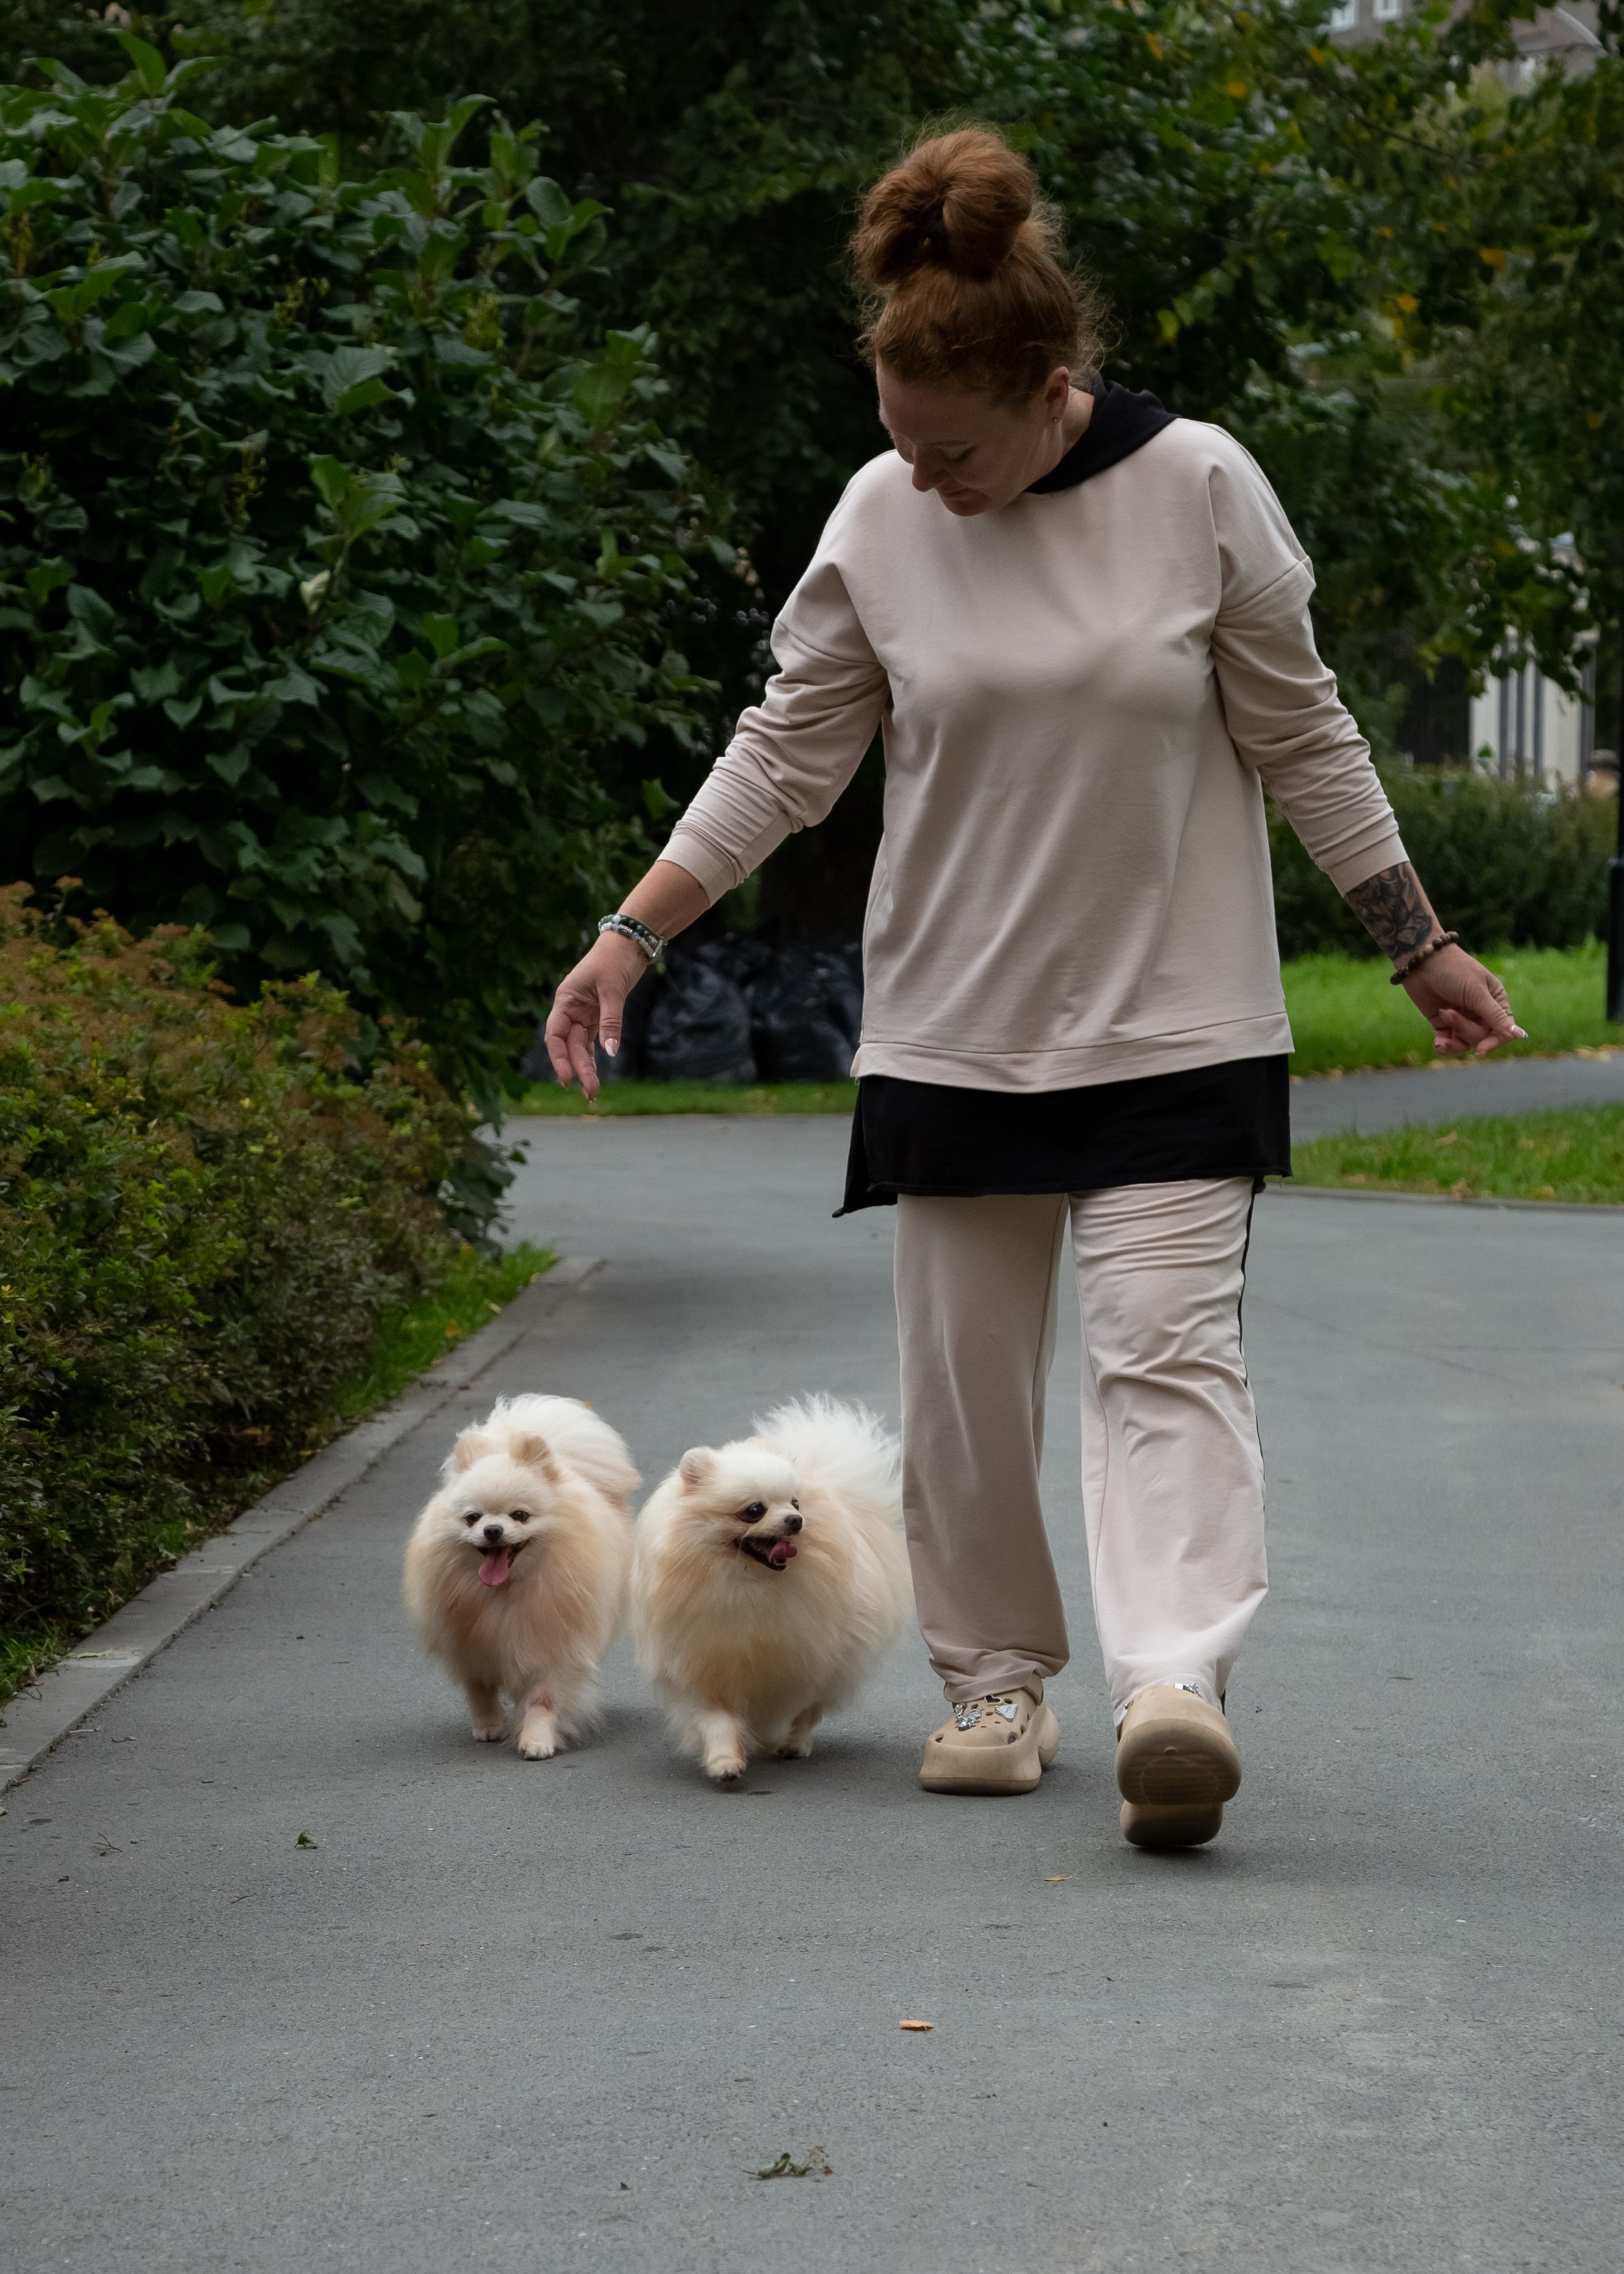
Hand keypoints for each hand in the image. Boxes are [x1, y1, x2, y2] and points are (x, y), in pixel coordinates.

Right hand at [543, 932, 650, 1099]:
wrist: (628, 943)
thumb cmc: (615, 960)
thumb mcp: (612, 990)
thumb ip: (610, 1021)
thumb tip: (611, 1051)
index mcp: (565, 1000)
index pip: (555, 1035)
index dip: (559, 1059)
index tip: (567, 1079)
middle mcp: (570, 1009)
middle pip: (570, 1046)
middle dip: (579, 1069)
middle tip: (590, 1093)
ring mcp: (583, 1013)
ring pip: (580, 1046)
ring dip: (586, 1068)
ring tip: (592, 1091)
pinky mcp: (596, 1015)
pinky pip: (592, 1041)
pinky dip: (595, 1056)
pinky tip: (596, 1073)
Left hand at [1401, 943, 1526, 1057]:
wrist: (1421, 961)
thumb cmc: (1453, 970)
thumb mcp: (1476, 993)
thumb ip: (1496, 1016)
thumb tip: (1521, 1036)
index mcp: (1496, 1001)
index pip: (1503, 1031)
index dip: (1494, 1042)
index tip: (1480, 1049)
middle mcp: (1481, 1012)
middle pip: (1482, 1038)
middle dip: (1465, 1030)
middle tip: (1448, 1013)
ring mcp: (1462, 1018)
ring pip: (1465, 1043)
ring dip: (1453, 1037)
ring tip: (1442, 1015)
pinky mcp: (1443, 1022)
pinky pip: (1449, 1043)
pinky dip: (1444, 1046)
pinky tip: (1438, 1043)